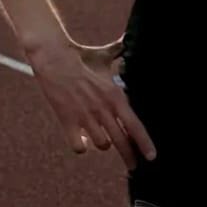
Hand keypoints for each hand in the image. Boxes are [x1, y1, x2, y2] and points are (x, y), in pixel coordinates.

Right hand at [28, 35, 155, 169]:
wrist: (55, 60)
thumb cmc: (81, 57)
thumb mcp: (104, 57)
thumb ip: (119, 53)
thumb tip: (127, 40)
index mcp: (116, 96)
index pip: (135, 125)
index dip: (144, 143)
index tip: (151, 157)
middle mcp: (104, 110)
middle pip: (122, 141)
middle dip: (129, 156)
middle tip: (133, 166)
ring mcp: (86, 118)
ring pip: (102, 145)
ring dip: (102, 143)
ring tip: (99, 137)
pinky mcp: (68, 122)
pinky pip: (79, 147)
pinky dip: (81, 146)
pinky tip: (81, 140)